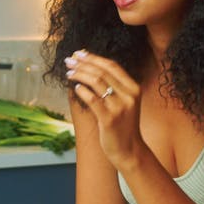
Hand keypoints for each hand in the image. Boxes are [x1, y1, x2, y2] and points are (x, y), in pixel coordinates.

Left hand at [65, 50, 147, 170]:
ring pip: (96, 82)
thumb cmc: (123, 125)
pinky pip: (92, 99)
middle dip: (83, 64)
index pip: (112, 66)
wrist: (129, 150)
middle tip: (69, 61)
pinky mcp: (109, 119)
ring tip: (69, 73)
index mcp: (134, 88)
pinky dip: (82, 91)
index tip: (79, 54)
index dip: (94, 58)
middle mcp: (129, 95)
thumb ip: (114, 86)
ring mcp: (120, 107)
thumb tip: (90, 67)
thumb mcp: (125, 102)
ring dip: (79, 74)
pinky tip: (75, 88)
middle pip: (102, 71)